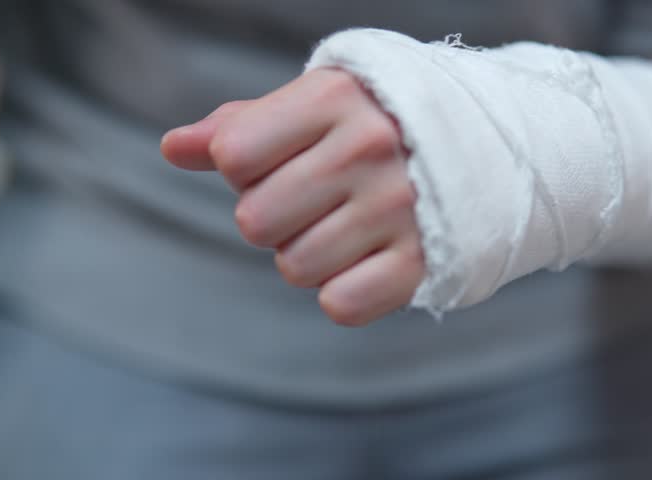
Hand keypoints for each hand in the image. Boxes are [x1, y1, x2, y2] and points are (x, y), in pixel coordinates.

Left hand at [160, 69, 424, 326]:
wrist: (478, 145)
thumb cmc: (373, 124)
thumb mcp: (312, 106)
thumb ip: (239, 126)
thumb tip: (173, 148)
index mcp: (334, 99)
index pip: (232, 156)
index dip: (244, 168)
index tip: (282, 159)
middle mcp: (370, 148)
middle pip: (254, 221)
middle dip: (274, 217)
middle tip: (317, 200)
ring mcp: (400, 206)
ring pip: (294, 268)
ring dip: (310, 256)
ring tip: (347, 227)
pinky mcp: (422, 261)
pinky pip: (340, 305)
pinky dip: (345, 292)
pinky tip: (368, 261)